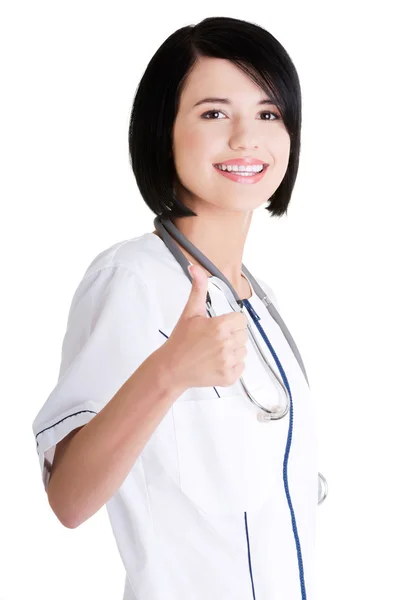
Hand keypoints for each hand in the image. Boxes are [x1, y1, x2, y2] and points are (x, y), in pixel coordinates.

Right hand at [164, 264, 248, 389]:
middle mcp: (227, 344)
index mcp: (221, 326)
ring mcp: (228, 362)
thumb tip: (195, 267)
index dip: (230, 322)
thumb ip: (198, 288)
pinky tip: (215, 363)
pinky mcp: (228, 377)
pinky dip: (231, 366)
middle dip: (231, 336)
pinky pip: (241, 367)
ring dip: (232, 351)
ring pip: (243, 351)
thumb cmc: (180, 340)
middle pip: (243, 335)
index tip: (217, 327)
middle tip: (212, 340)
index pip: (241, 320)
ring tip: (213, 352)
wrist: (171, 368)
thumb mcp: (190, 312)